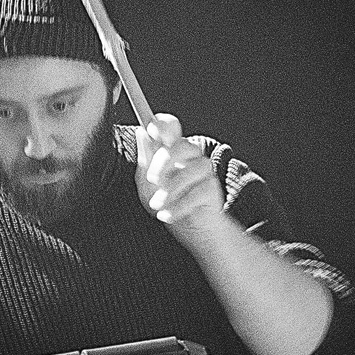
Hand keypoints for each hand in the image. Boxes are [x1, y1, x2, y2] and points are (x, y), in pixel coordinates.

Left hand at [135, 114, 224, 234]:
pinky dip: (178, 207)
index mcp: (172, 149)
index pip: (171, 127)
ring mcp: (204, 171)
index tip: (153, 130)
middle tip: (153, 180)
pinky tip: (167, 215)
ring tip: (157, 205)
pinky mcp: (212, 190)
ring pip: (191, 170)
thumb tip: (142, 132)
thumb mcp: (146, 183)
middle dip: (163, 163)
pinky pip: (197, 193)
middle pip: (182, 145)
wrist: (187, 230)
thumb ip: (145, 159)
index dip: (164, 124)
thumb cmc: (166, 202)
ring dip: (170, 190)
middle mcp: (191, 156)